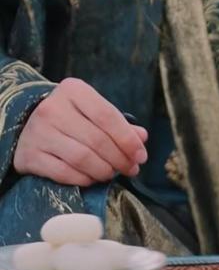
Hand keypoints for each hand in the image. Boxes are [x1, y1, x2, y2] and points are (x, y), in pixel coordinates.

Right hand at [13, 78, 147, 187]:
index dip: (127, 139)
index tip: (141, 155)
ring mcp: (39, 132)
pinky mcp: (28, 155)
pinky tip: (92, 179)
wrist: (26, 123)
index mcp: (73, 90)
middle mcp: (53, 108)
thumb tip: (141, 138)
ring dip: (103, 171)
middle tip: (131, 169)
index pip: (107, 115)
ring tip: (112, 175)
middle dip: (119, 158)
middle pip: (96, 139)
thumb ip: (116, 122)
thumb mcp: (91, 110)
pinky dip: (83, 179)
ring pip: (81, 158)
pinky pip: (63, 173)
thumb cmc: (69, 115)